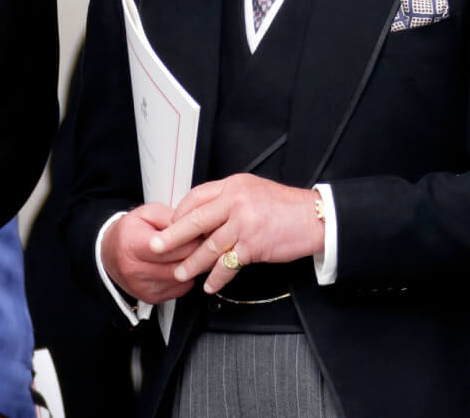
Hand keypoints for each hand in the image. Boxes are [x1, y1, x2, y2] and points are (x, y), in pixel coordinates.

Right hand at [101, 202, 199, 303]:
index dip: (190, 239)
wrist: (110, 254)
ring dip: (192, 266)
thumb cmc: (130, 232)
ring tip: (194, 253)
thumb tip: (194, 227)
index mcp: (132, 244)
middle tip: (203, 242)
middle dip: (196, 253)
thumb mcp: (147, 213)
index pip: (169, 247)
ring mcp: (142, 286)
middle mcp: (134, 269)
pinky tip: (181, 265)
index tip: (200, 232)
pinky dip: (186, 277)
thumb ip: (171, 217)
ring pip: (182, 278)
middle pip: (178, 264)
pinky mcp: (150, 297)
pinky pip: (180, 289)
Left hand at [148, 174, 323, 294]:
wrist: (314, 217)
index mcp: (233, 185)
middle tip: (156, 247)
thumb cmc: (285, 206)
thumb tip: (203, 213)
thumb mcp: (253, 190)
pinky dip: (217, 277)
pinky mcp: (254, 245)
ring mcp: (244, 223)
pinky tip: (210, 284)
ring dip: (192, 262)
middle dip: (172, 236)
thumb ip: (229, 199)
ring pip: (209, 245)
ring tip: (180, 273)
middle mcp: (235, 201)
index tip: (171, 225)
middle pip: (194, 219)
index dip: (180, 212)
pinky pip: (229, 264)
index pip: (196, 197)